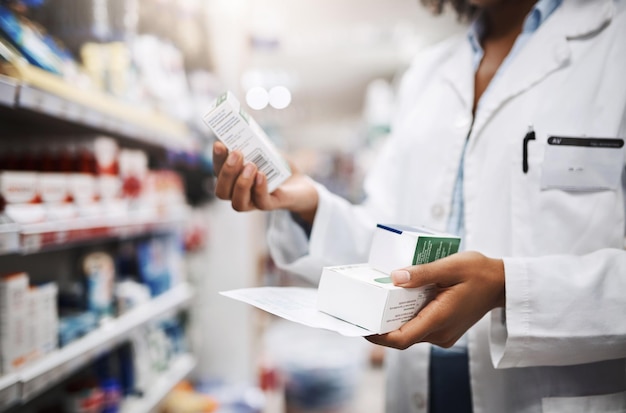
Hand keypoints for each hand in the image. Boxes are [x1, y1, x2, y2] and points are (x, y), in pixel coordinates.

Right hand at [212, 141, 318, 223]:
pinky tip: (262, 175)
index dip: (217, 159)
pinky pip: (261, 202)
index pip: (218, 171)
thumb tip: (247, 131)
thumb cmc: (277, 166)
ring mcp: (254, 202)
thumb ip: (255, 144)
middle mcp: (239, 193)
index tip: (220, 144)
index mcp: (233, 178)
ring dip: (241, 184)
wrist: (299, 183)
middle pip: (222, 191)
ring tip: (251, 165)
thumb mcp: (265, 151)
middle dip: (227, 172)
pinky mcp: (271, 204)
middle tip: (237, 153)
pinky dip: (259, 188)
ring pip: (238, 203)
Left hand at [366, 251, 504, 349]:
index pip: (402, 338)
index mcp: (440, 318)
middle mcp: (440, 333)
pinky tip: (401, 299)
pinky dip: (408, 316)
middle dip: (382, 325)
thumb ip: (422, 272)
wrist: (501, 283)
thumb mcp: (450, 265)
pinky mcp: (444, 330)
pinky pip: (420, 327)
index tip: (361, 327)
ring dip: (395, 319)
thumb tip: (395, 277)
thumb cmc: (478, 271)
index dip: (378, 337)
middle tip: (363, 307)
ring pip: (411, 332)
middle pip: (403, 336)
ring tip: (379, 300)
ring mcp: (443, 334)